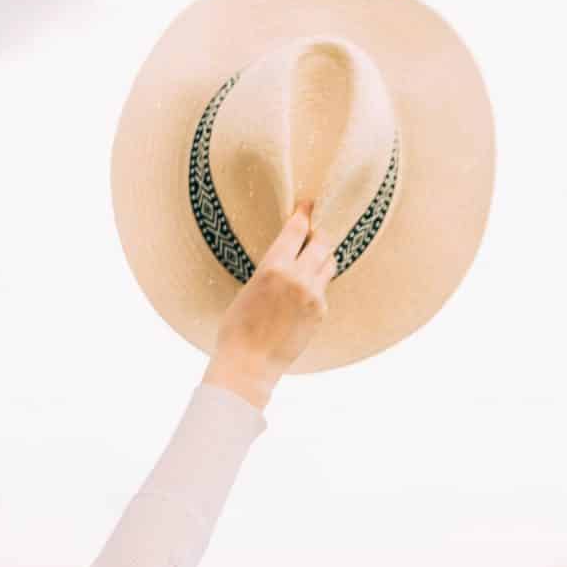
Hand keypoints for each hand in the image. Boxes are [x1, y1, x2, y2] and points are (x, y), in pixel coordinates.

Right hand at [204, 200, 333, 407]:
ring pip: (328, 264)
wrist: (250, 362)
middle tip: (317, 229)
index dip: (303, 214)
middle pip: (321, 243)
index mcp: (273, 268)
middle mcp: (298, 278)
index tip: (308, 204)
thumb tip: (286, 260)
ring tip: (314, 259)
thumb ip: (271, 271)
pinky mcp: (320, 312)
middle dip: (319, 234)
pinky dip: (316, 285)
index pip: (296, 231)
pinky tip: (303, 294)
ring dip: (322, 258)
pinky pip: (323, 289)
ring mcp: (314, 295)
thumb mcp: (248, 289)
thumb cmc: (237, 328)